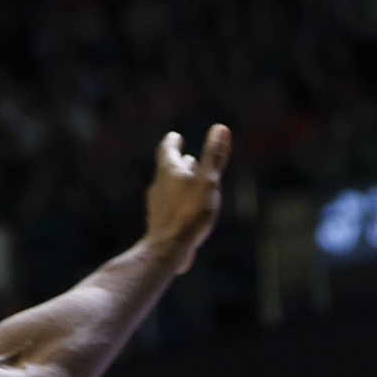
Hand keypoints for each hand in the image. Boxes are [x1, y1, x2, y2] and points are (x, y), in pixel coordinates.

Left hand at [144, 124, 231, 273]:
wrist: (168, 248)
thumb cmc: (190, 212)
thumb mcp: (208, 181)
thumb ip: (213, 156)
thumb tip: (220, 128)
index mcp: (167, 172)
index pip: (166, 150)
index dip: (171, 142)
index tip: (174, 136)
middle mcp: (158, 186)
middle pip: (167, 170)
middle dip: (178, 162)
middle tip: (186, 157)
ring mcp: (156, 205)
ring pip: (168, 188)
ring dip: (179, 182)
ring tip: (190, 180)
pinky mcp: (160, 222)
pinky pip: (170, 206)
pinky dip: (179, 201)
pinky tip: (187, 210)